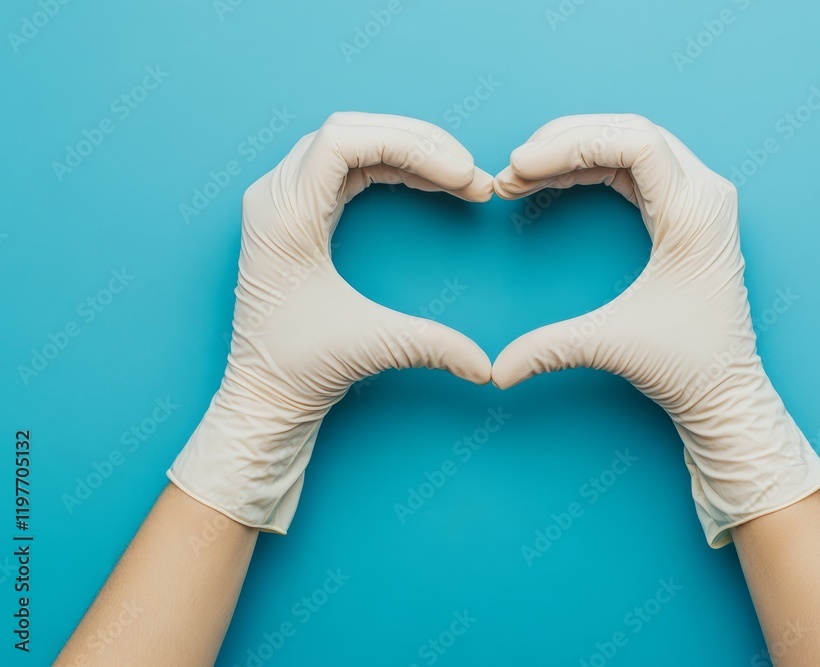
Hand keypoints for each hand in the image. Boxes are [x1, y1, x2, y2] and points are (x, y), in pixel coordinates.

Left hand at [169, 112, 492, 532]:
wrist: (263, 393)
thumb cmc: (300, 368)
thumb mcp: (371, 348)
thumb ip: (433, 346)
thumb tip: (488, 368)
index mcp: (284, 218)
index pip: (343, 141)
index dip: (410, 145)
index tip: (460, 174)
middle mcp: (276, 197)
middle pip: (352, 131)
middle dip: (419, 144)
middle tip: (471, 175)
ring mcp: (283, 200)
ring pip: (350, 142)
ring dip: (408, 152)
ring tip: (459, 178)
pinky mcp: (297, 212)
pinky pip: (346, 165)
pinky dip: (392, 167)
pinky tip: (429, 183)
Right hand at [492, 114, 819, 546]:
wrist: (727, 391)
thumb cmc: (687, 366)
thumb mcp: (612, 347)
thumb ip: (549, 349)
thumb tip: (495, 372)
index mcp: (695, 216)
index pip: (634, 143)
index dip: (571, 144)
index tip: (519, 166)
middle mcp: (704, 195)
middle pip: (628, 132)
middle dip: (564, 142)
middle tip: (513, 169)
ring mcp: (699, 199)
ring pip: (631, 144)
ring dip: (575, 151)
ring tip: (522, 174)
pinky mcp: (687, 211)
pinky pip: (636, 166)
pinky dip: (591, 167)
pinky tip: (554, 180)